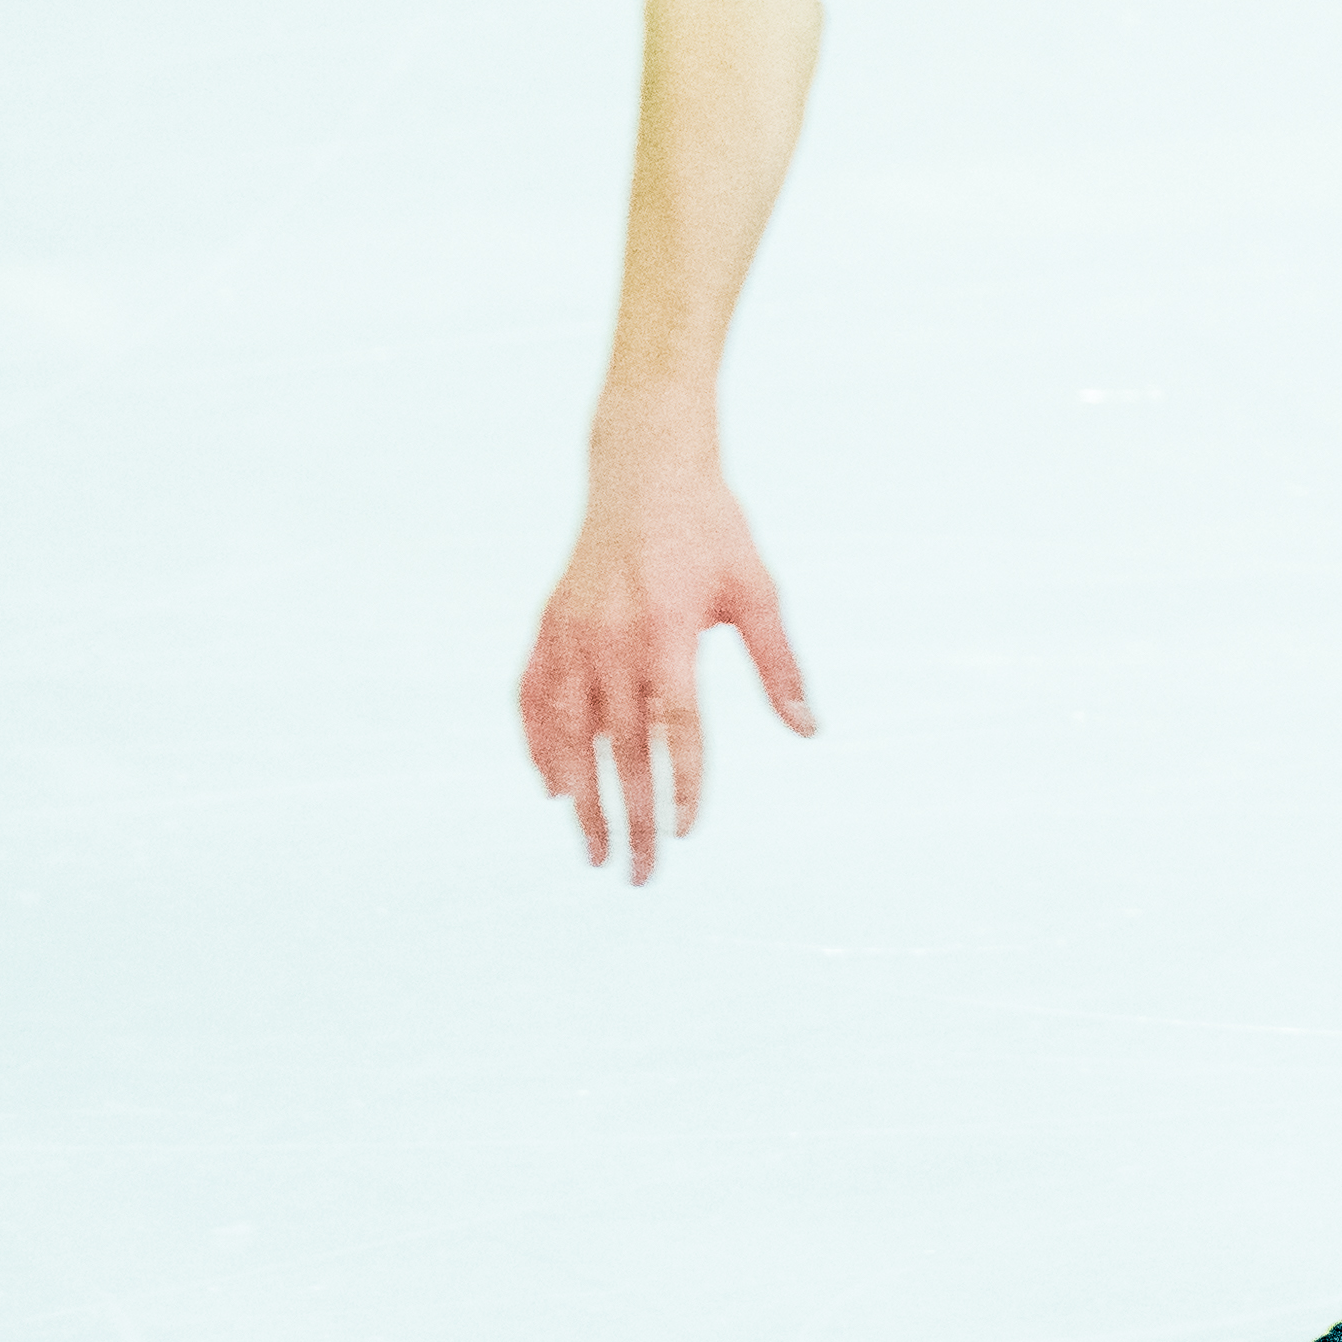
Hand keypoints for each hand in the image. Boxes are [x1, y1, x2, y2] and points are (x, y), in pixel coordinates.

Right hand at [517, 439, 814, 884]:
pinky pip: (532, 700)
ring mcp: (570, 634)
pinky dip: (539, 747)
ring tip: (594, 852)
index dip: (682, 785)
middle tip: (641, 875)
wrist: (644, 466)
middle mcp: (610, 637)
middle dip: (632, 818)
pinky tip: (554, 789)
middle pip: (620, 749)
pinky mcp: (547, 626)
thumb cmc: (711, 528)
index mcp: (666, 630)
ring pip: (569, 736)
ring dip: (581, 800)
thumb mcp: (757, 589)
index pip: (675, 729)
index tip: (687, 834)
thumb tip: (809, 731)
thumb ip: (780, 665)